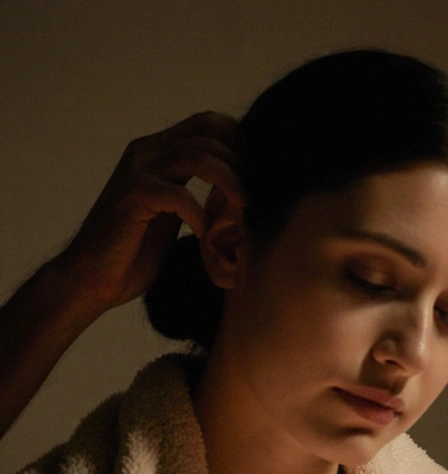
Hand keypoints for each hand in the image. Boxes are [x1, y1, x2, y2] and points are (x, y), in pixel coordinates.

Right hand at [51, 111, 243, 314]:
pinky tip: (204, 233)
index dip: (239, 143)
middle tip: (249, 196)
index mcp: (158, 149)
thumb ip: (198, 188)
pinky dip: (200, 215)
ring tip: (241, 208)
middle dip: (239, 164)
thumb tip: (245, 184)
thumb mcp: (177, 209)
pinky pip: (179, 194)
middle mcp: (147, 151)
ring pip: (198, 156)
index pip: (209, 122)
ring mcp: (137, 171)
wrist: (95, 276)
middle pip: (209, 135)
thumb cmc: (139, 247)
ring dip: (228, 182)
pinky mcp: (132, 196)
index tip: (253, 175)